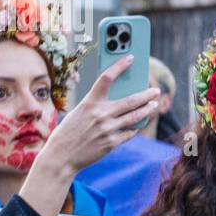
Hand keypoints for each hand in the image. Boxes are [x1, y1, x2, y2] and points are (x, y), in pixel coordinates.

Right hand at [36, 56, 158, 177]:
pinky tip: (136, 125)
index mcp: (89, 103)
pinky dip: (134, 128)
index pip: (107, 78)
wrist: (60, 157)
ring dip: (147, 109)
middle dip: (147, 94)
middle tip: (155, 91)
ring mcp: (107, 129)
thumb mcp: (78, 114)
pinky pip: (129, 133)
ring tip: (153, 106)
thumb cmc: (67, 133)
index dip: (120, 66)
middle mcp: (100, 114)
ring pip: (135, 116)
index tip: (130, 58)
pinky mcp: (111, 143)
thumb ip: (96, 107)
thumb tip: (120, 104)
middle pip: (131, 99)